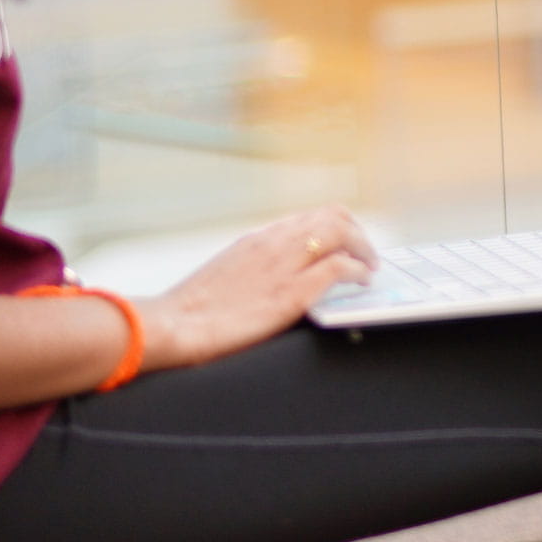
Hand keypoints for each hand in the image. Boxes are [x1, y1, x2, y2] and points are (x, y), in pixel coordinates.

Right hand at [141, 206, 376, 371]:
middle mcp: (273, 242)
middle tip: (367, 255)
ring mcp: (283, 265)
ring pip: (340, 231)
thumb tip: (270, 275)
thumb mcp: (226, 275)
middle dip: (357, 233)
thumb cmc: (191, 311)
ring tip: (370, 267)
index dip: (335, 229)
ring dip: (364, 248)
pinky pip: (340, 268)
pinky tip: (362, 281)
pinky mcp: (291, 292)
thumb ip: (252, 267)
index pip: (308, 218)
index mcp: (257, 239)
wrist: (171, 325)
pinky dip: (358, 271)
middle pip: (332, 216)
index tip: (346, 243)